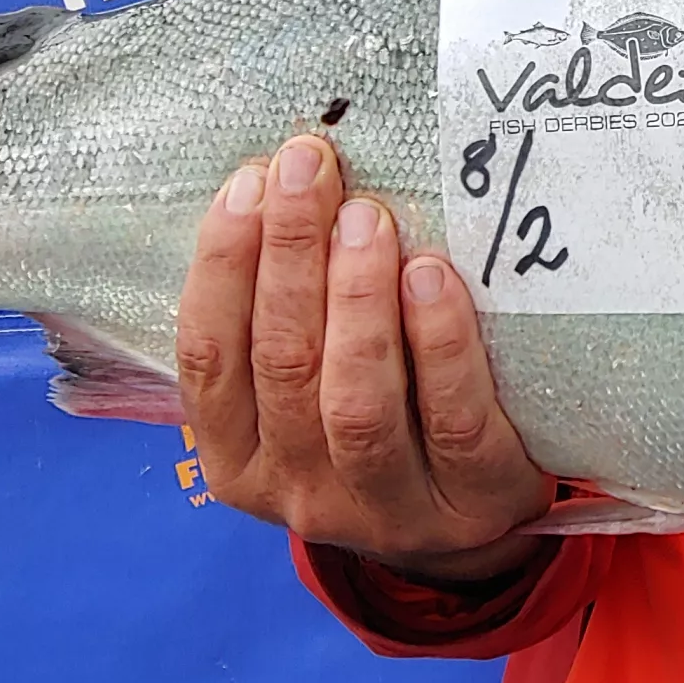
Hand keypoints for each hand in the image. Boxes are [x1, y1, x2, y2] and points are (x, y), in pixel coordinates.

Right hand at [176, 134, 554, 578]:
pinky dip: (438, 342)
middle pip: (282, 364)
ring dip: (356, 298)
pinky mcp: (471, 501)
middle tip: (311, 167)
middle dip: (290, 254)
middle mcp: (300, 494)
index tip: (250, 179)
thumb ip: (284, 315)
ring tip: (367, 217)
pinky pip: (450, 419)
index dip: (222, 264)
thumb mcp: (309, 389)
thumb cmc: (382, 418)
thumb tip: (276, 183)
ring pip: (356, 402)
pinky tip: (430, 276)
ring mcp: (386, 509)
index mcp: (238, 460)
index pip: (208, 358)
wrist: (476, 515)